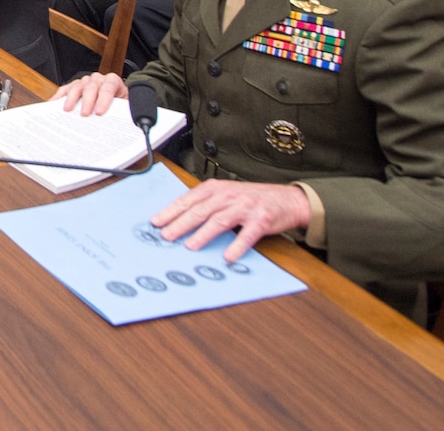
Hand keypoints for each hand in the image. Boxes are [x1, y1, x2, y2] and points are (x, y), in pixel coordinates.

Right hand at [54, 72, 127, 115]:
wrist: (119, 100)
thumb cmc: (121, 104)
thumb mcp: (125, 107)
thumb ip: (123, 112)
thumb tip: (123, 122)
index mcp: (113, 81)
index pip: (108, 87)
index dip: (104, 99)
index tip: (100, 112)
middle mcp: (98, 79)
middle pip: (91, 86)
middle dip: (87, 101)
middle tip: (85, 113)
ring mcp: (86, 82)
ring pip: (77, 86)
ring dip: (72, 98)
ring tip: (67, 110)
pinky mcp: (76, 86)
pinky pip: (66, 89)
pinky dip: (60, 96)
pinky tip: (54, 104)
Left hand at [151, 180, 312, 262]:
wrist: (287, 199)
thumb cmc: (252, 197)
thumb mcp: (226, 193)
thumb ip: (206, 202)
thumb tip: (179, 217)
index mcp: (217, 188)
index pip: (189, 199)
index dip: (171, 211)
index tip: (156, 221)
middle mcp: (229, 195)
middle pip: (200, 210)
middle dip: (180, 223)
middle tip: (166, 236)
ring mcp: (245, 207)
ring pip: (219, 221)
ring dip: (203, 234)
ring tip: (190, 246)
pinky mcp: (261, 221)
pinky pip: (247, 235)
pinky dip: (236, 246)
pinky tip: (227, 256)